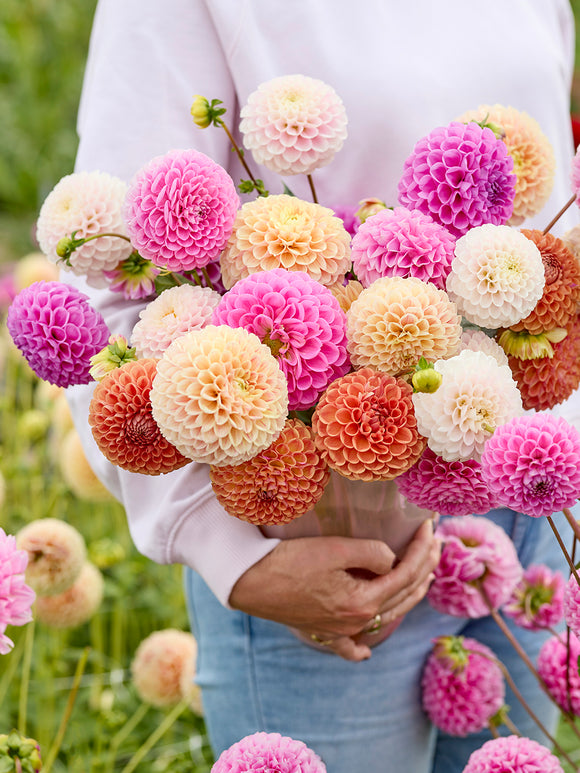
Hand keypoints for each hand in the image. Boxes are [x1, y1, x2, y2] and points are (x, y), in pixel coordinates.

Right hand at [228, 519, 440, 661]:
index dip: (422, 548)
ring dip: (408, 595)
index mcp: (363, 602)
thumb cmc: (290, 561)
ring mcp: (340, 631)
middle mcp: (357, 622)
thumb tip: (392, 560)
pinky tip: (366, 652)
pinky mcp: (322, 631)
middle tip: (434, 542)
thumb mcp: (335, 549)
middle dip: (424, 567)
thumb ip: (371, 553)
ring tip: (422, 575)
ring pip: (386, 616)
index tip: (430, 525)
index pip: (406, 573)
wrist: (250, 581)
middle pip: (403, 595)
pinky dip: (361, 648)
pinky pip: (347, 647)